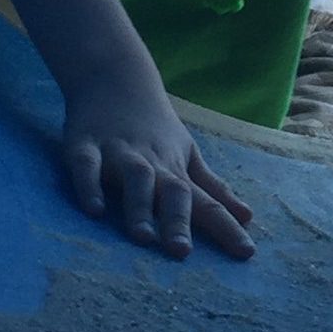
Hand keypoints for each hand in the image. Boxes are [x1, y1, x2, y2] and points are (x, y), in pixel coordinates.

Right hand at [60, 72, 255, 261]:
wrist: (116, 77)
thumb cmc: (156, 128)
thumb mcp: (188, 154)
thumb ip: (213, 188)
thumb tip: (247, 216)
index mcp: (177, 168)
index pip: (208, 202)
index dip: (227, 227)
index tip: (247, 254)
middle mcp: (152, 162)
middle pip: (171, 191)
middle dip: (178, 221)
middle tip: (182, 253)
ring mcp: (119, 153)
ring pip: (134, 179)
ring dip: (139, 207)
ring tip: (143, 238)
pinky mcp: (84, 147)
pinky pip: (87, 168)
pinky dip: (89, 187)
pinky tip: (93, 210)